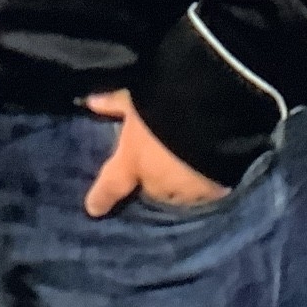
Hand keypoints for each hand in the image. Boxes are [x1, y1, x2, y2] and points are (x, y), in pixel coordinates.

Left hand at [82, 89, 230, 217]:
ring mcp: (186, 191)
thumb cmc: (166, 101)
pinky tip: (213, 167)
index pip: (110, 186)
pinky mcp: (215, 190)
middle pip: (151, 187)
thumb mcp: (136, 98)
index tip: (94, 208)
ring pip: (179, 192)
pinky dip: (207, 181)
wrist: (213, 111)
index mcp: (132, 162)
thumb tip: (91, 102)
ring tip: (191, 160)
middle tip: (164, 155)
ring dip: (180, 182)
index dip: (101, 198)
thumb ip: (115, 103)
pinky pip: (207, 190)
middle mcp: (156, 183)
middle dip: (155, 177)